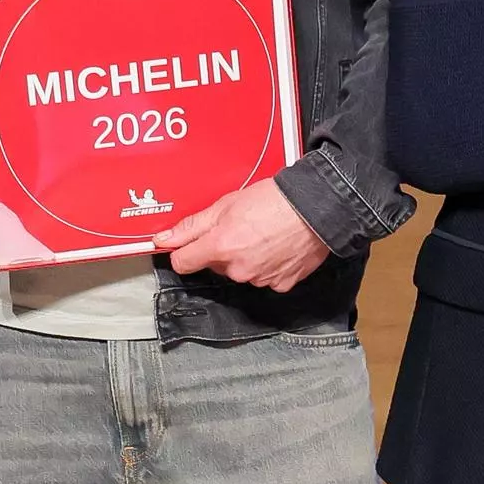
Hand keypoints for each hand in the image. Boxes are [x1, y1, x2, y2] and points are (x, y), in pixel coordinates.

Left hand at [156, 177, 330, 292]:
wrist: (318, 207)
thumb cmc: (275, 200)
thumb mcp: (226, 204)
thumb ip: (192, 225)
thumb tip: (165, 238)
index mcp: (220, 248)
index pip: (183, 263)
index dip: (185, 251)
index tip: (189, 243)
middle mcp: (237, 269)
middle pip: (216, 265)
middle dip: (222, 249)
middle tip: (240, 227)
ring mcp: (260, 279)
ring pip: (241, 271)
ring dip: (247, 257)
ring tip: (264, 234)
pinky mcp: (281, 284)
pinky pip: (266, 278)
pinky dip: (269, 265)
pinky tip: (278, 247)